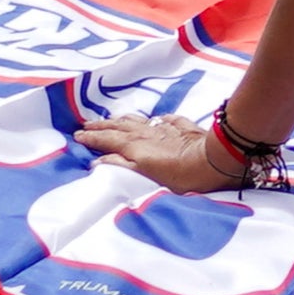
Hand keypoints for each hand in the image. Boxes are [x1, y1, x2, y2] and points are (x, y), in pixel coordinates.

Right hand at [71, 112, 247, 193]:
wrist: (216, 159)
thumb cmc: (183, 175)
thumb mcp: (147, 175)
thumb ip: (122, 166)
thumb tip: (97, 161)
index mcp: (136, 146)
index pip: (107, 140)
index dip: (92, 138)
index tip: (77, 135)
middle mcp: (147, 133)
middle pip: (120, 127)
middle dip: (102, 126)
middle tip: (87, 124)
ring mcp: (166, 128)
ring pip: (138, 120)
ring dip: (123, 119)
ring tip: (112, 119)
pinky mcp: (183, 127)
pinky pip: (166, 120)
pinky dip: (157, 120)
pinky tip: (158, 119)